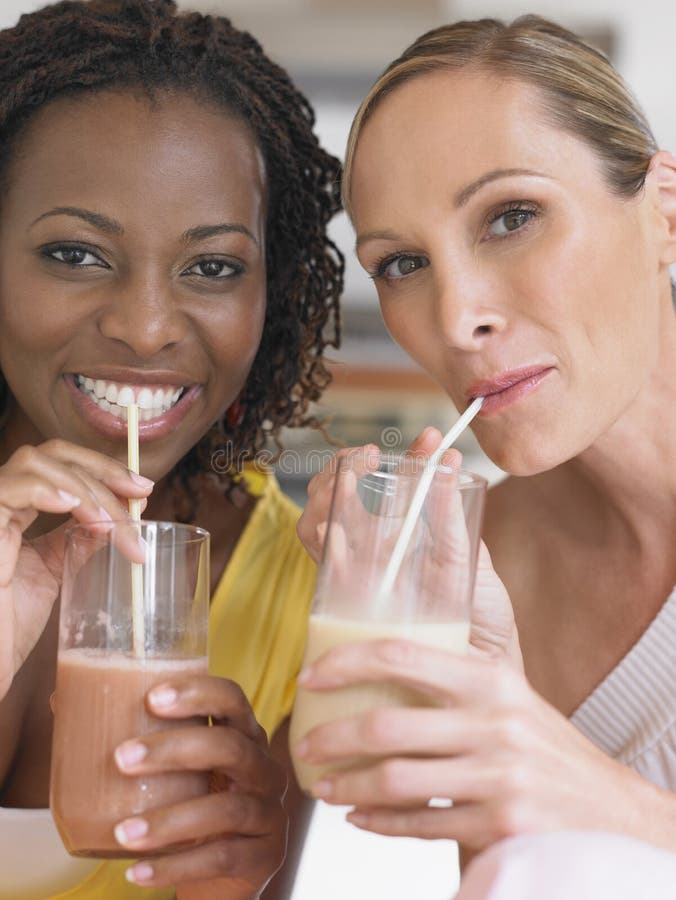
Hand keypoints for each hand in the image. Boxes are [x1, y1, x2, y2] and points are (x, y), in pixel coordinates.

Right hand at [0, 439, 151, 698]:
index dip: (103, 468)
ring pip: (36, 463)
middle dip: (103, 469)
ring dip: (86, 488)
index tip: (143, 490)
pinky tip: (74, 507)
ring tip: (111, 522)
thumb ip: (76, 542)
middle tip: (141, 493)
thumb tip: (116, 520)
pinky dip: (47, 489)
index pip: (59, 463)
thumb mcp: (52, 574)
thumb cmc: (5, 629)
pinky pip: (10, 489)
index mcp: (14, 510)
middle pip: (52, 453)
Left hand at [114, 674, 287, 897]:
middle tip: (121, 759)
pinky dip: (176, 867)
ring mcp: (269, 813)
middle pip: (229, 748)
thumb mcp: (177, 769)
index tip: (152, 697)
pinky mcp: (264, 856)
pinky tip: (137, 872)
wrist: (230, 868)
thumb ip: (136, 736)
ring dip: (169, 821)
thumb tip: (62, 699)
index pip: (232, 699)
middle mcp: (264, 768)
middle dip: (173, 750)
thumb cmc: (195, 800)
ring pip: (226, 810)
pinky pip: (221, 858)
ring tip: (121, 833)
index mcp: (244, 734)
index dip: (198, 693)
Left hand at [293, 640, 670, 852]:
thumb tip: (381, 664)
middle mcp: (495, 723)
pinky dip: (379, 823)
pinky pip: (421, 825)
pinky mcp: (501, 828)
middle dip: (331, 738)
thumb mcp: (510, 698)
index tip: (310, 677)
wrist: (612, 810)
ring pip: (395, 781)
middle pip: (386, 725)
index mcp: (491, 679)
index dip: (345, 663)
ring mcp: (500, 778)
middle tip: (304, 745)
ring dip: (346, 785)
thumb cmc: (547, 749)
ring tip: (323, 785)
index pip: (401, 656)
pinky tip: (359, 817)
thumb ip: (456, 680)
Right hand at [297, 428, 521, 668]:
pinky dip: (326, 550)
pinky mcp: (354, 611)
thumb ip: (451, 511)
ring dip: (323, 501)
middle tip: (366, 457)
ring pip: (315, 531)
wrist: (487, 665)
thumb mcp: (468, 552)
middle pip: (327, 503)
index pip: (360, 487)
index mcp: (391, 535)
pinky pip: (327, 576)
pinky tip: (335, 532)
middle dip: (335, 472)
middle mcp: (366, 555)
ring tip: (344, 485)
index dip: (366, 460)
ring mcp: (356, 581)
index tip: (394, 446)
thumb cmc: (481, 613)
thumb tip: (445, 459)